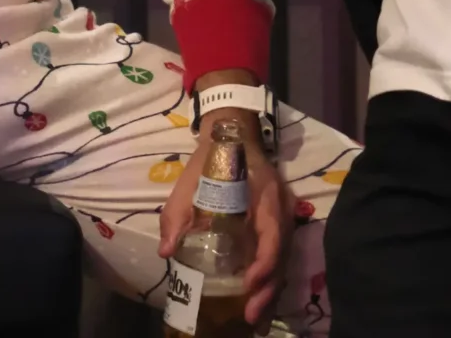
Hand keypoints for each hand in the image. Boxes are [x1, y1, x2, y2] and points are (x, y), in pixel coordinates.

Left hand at [158, 110, 288, 327]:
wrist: (232, 134)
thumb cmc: (212, 160)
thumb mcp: (189, 182)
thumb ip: (177, 214)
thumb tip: (167, 251)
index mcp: (265, 199)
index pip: (272, 238)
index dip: (263, 265)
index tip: (248, 285)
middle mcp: (281, 212)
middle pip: (281, 257)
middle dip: (268, 290)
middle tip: (251, 316)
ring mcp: (284, 218)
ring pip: (283, 260)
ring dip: (270, 290)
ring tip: (255, 317)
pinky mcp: (279, 224)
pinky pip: (279, 254)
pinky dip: (270, 277)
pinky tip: (257, 297)